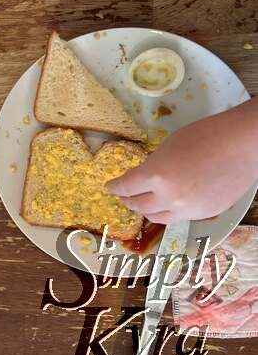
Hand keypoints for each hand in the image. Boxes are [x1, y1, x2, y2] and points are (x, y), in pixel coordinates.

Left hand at [107, 100, 257, 223]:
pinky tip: (169, 204)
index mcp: (156, 176)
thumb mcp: (168, 146)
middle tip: (123, 196)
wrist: (243, 144)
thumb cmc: (206, 136)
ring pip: (158, 218)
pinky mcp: (204, 214)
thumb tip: (145, 177)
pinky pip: (180, 217)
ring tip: (142, 204)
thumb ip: (153, 166)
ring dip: (147, 211)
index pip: (126, 187)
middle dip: (128, 200)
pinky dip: (170, 211)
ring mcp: (188, 210)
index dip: (115, 187)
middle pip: (139, 206)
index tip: (110, 187)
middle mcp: (170, 198)